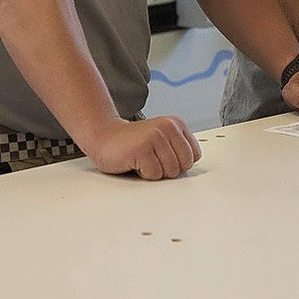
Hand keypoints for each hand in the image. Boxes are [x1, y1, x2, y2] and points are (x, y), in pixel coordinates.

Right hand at [85, 116, 201, 178]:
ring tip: (143, 159)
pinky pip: (154, 174)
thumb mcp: (162, 139)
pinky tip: (135, 161)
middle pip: (184, 165)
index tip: (164, 158)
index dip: (179, 163)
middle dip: (168, 169)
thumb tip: (193, 168)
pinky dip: (143, 174)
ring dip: (155, 171)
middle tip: (152, 159)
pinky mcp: (142, 148)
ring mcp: (155, 136)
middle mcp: (168, 127)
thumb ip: (178, 149)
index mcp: (176, 124)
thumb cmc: (133, 143)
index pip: (194, 155)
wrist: (104, 136)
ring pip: (170, 171)